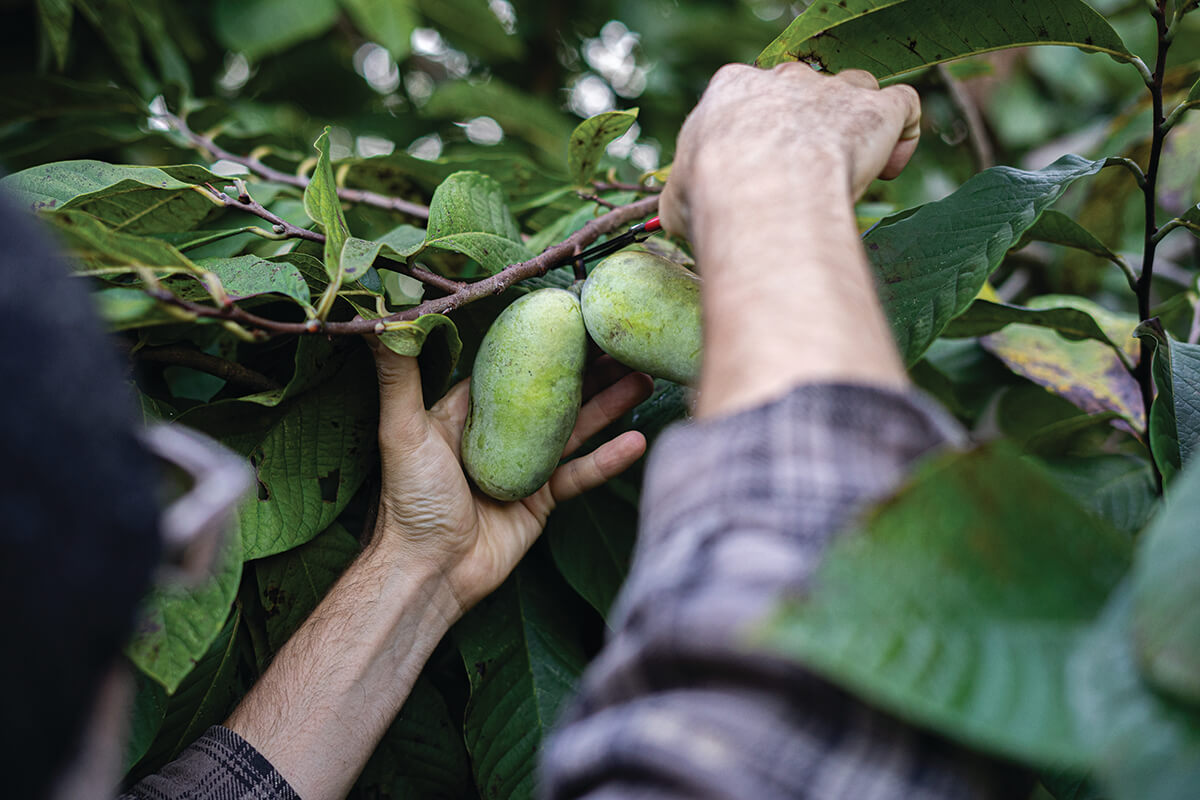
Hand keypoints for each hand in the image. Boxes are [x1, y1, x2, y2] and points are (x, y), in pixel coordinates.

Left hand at [368, 342, 651, 616]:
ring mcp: (523, 469)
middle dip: (588, 370)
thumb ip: (398, 377)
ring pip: (574, 429)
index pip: (511, 367)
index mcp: (466, 413)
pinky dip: (607, 460)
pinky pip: (580, 475)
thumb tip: (382, 321)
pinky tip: (637, 441)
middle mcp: (499, 437)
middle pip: (551, 395)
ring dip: (608, 405)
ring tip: (644, 378)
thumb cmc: (410, 500)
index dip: (543, 341)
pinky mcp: (542, 502)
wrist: (428, 572)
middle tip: (625, 344)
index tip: (575, 315)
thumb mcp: (401, 429)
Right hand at [660, 63, 920, 244]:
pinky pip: (904, 105)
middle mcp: (785, 80)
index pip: (749, 101)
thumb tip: (681, 219)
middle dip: (808, 131)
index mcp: (731, 90)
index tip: (763, 178)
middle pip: (804, 91)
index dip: (759, 138)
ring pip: (856, 88)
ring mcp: (833, 90)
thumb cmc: (713, 200)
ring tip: (852, 168)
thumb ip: (685, 198)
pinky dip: (902, 136)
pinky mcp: (876, 108)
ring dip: (857, 123)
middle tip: (804, 181)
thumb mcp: (679, 202)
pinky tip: (889, 170)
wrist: (760, 193)